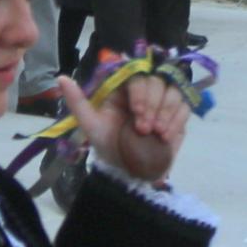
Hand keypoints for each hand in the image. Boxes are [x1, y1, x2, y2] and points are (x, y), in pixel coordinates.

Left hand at [65, 69, 188, 188]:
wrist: (125, 171)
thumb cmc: (107, 145)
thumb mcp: (90, 125)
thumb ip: (77, 101)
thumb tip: (61, 78)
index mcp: (125, 88)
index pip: (138, 76)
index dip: (141, 92)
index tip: (137, 113)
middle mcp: (146, 91)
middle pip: (159, 81)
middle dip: (153, 104)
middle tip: (144, 128)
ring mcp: (164, 103)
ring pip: (174, 91)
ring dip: (167, 111)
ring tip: (157, 133)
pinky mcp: (177, 117)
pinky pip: (185, 108)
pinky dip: (177, 120)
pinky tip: (166, 136)